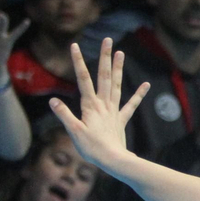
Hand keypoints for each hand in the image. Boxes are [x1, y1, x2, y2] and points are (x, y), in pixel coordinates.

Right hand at [48, 37, 149, 174]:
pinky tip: (146, 84)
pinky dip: (139, 94)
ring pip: (116, 85)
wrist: (112, 160)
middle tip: (107, 40)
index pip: (82, 79)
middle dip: (104, 57)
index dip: (78, 61)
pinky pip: (131, 105)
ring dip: (118, 68)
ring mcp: (114, 111)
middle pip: (104, 76)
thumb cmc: (91, 148)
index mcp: (90, 105)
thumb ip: (64, 115)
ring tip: (121, 52)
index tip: (74, 45)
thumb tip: (53, 100)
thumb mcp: (73, 132)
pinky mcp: (121, 120)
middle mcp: (103, 104)